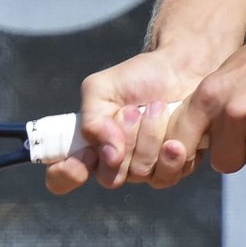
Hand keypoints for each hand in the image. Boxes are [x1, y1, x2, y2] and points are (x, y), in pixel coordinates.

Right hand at [43, 45, 217, 194]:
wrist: (180, 68)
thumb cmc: (137, 78)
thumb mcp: (101, 89)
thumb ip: (93, 120)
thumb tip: (109, 155)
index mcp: (91, 147)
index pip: (65, 178)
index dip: (67, 174)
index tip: (84, 155)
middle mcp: (116, 165)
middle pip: (112, 176)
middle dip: (124, 139)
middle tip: (132, 109)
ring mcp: (146, 170)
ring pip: (142, 172)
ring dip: (150, 136)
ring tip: (157, 107)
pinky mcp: (176, 167)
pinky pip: (172, 171)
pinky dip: (174, 144)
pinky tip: (178, 122)